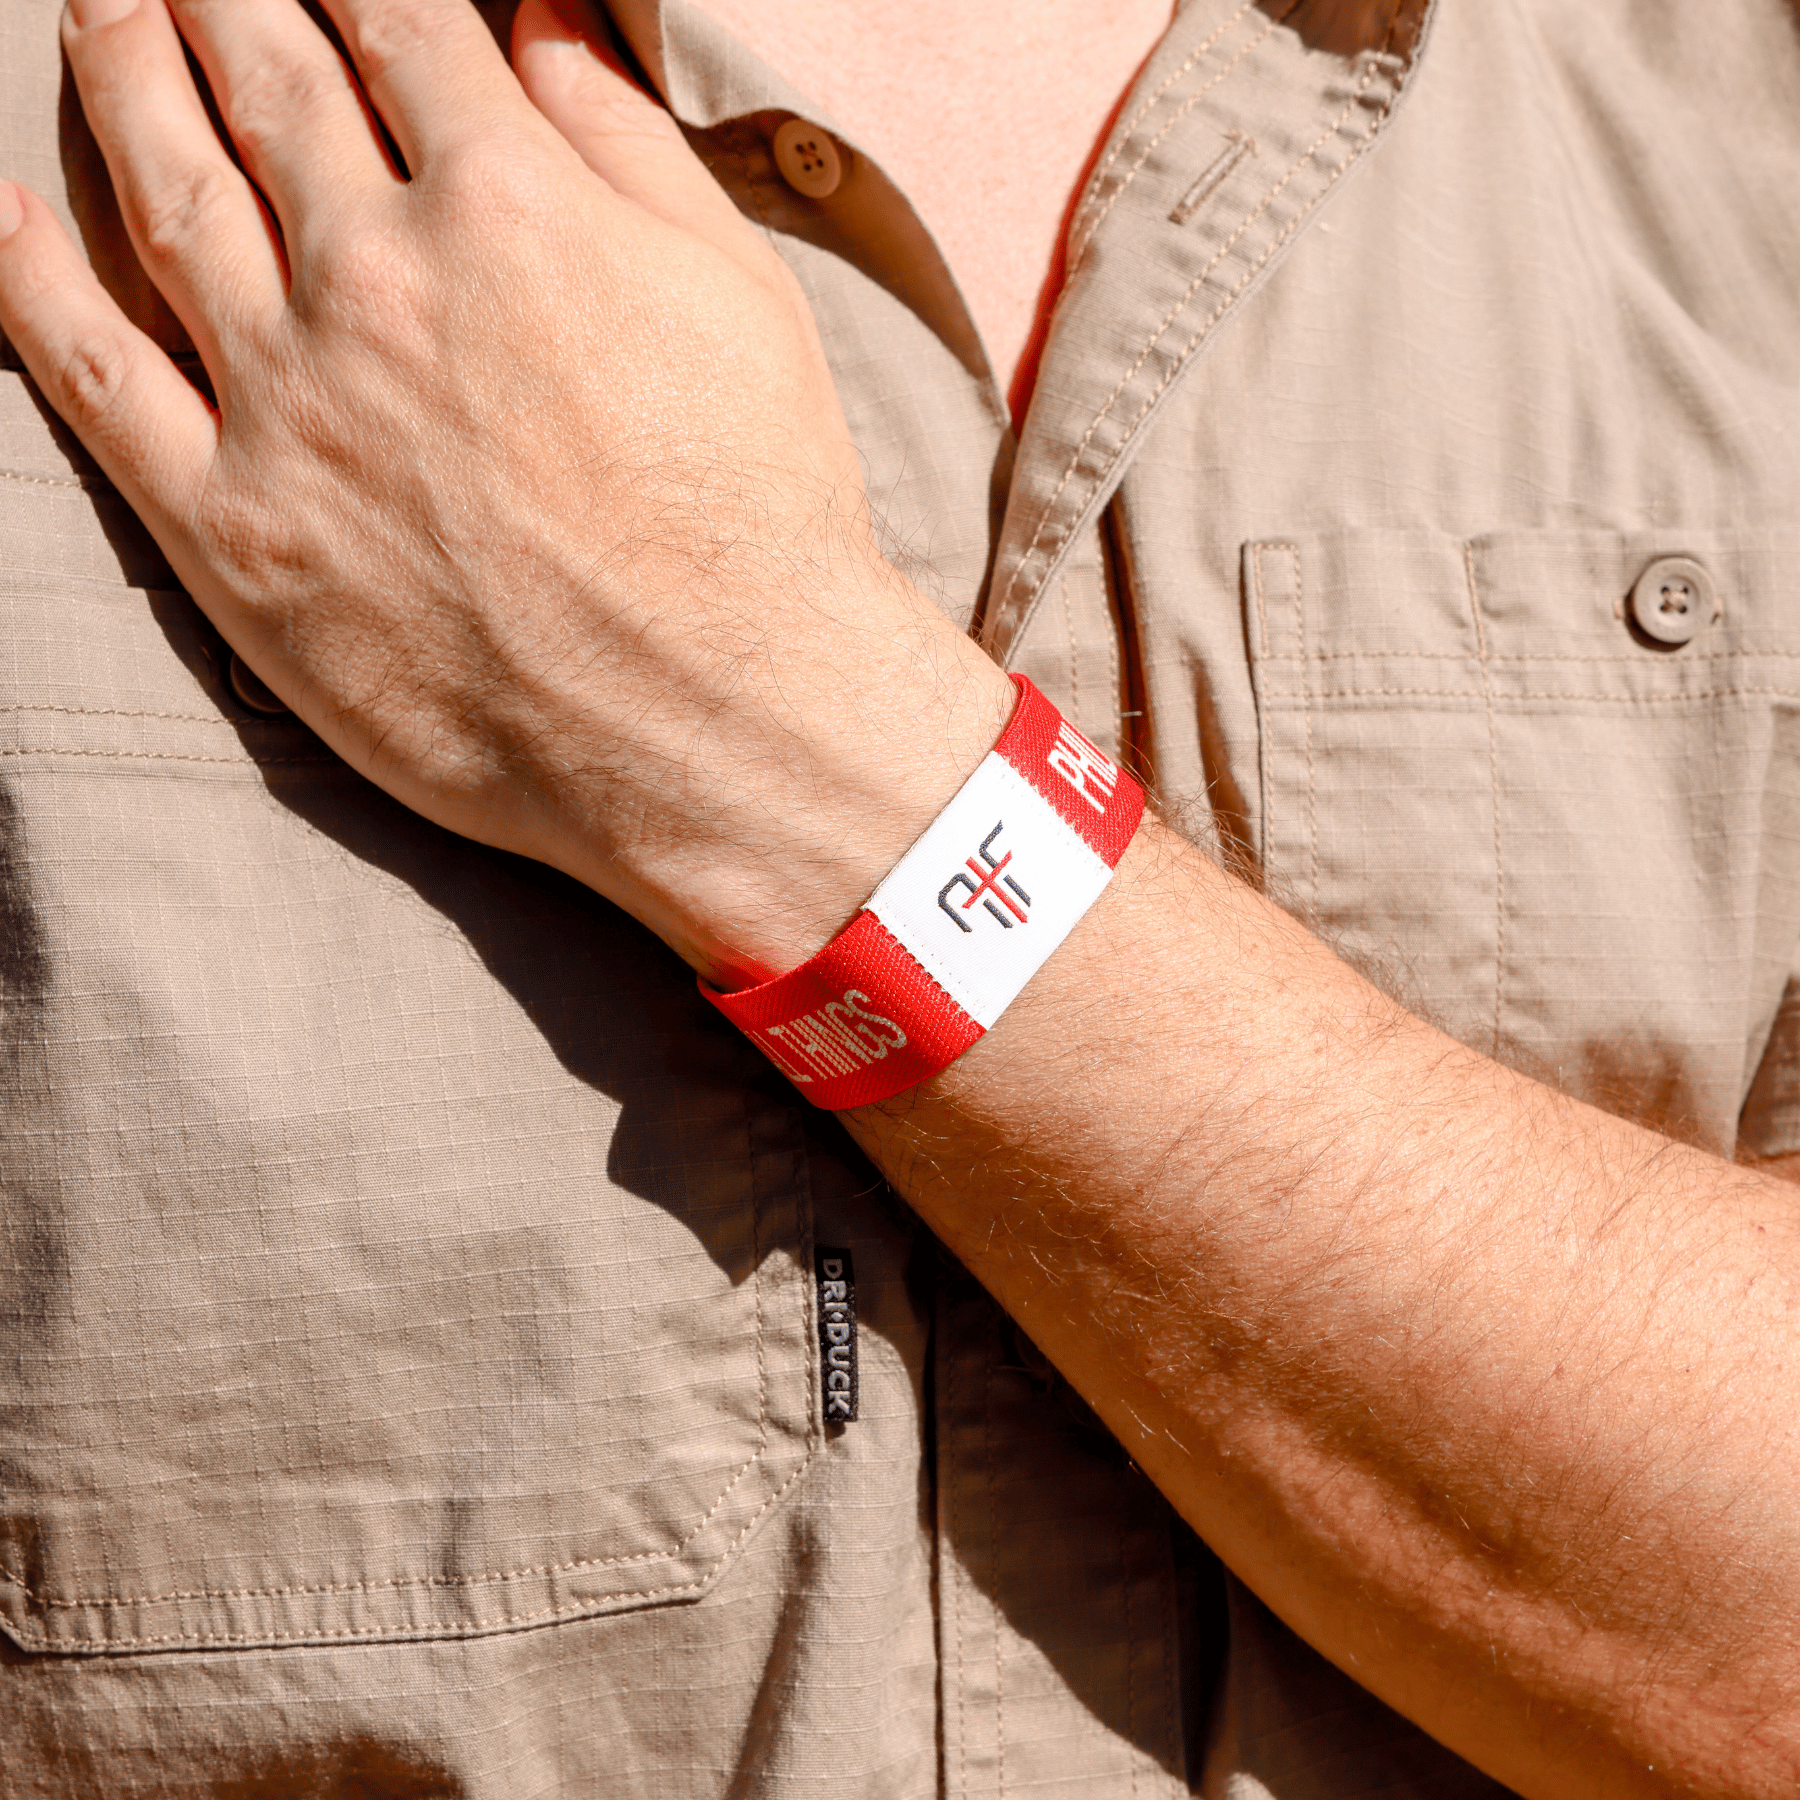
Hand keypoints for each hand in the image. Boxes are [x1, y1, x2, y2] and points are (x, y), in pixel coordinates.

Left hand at [0, 0, 1013, 981]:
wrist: (721, 724)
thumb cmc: (757, 518)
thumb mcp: (736, 298)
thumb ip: (623, 142)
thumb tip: (543, 18)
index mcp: (505, 202)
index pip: (393, 18)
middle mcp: (376, 278)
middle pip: (258, 78)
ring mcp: (289, 405)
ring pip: (167, 195)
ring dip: (120, 80)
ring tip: (98, 16)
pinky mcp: (236, 533)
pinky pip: (93, 378)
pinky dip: (34, 280)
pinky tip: (11, 211)